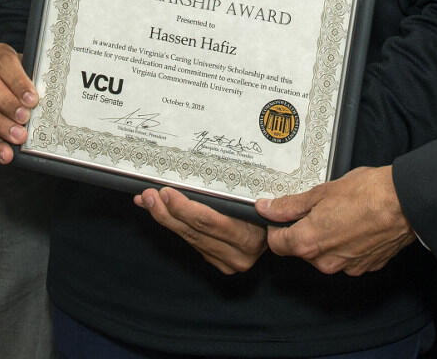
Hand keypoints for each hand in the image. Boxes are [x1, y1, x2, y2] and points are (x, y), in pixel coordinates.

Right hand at [0, 42, 37, 163]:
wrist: (16, 90)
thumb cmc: (27, 79)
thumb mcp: (34, 72)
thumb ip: (38, 80)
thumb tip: (50, 96)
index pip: (2, 62)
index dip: (17, 80)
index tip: (32, 98)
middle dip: (6, 102)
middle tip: (25, 117)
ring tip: (19, 136)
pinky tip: (6, 153)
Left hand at [135, 186, 267, 273]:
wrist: (288, 230)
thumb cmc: (274, 206)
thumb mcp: (260, 194)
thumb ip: (234, 191)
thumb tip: (198, 173)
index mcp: (250, 235)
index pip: (208, 221)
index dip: (183, 207)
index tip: (166, 191)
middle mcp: (239, 253)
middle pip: (193, 231)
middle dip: (166, 211)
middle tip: (148, 194)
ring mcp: (229, 261)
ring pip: (189, 238)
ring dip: (165, 218)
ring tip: (148, 201)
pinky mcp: (220, 263)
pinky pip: (192, 242)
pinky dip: (175, 226)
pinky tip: (162, 213)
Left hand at [258, 165, 413, 274]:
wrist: (405, 204)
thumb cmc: (368, 193)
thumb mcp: (321, 192)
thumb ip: (290, 205)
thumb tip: (267, 208)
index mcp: (308, 241)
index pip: (276, 243)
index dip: (277, 227)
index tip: (283, 215)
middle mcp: (325, 261)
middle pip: (301, 249)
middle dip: (305, 230)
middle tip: (320, 208)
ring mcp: (346, 267)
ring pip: (325, 254)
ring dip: (327, 238)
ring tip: (343, 214)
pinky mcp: (364, 267)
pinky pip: (347, 257)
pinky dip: (347, 244)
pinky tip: (357, 224)